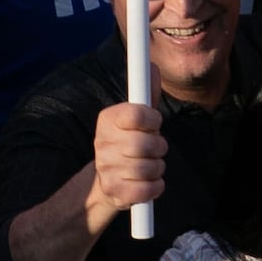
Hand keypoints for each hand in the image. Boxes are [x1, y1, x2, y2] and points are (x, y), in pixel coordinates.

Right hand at [85, 102, 166, 234]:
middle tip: (156, 148)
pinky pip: (147, 190)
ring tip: (151, 165)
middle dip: (159, 147)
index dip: (153, 120)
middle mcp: (102, 143)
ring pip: (148, 168)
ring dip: (158, 167)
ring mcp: (105, 169)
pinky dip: (155, 186)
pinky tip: (149, 182)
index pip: (136, 114)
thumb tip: (153, 68)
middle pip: (145, 144)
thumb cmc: (128, 143)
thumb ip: (147, 95)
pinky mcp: (113, 192)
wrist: (107, 182)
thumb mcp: (136, 119)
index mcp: (107, 120)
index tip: (154, 124)